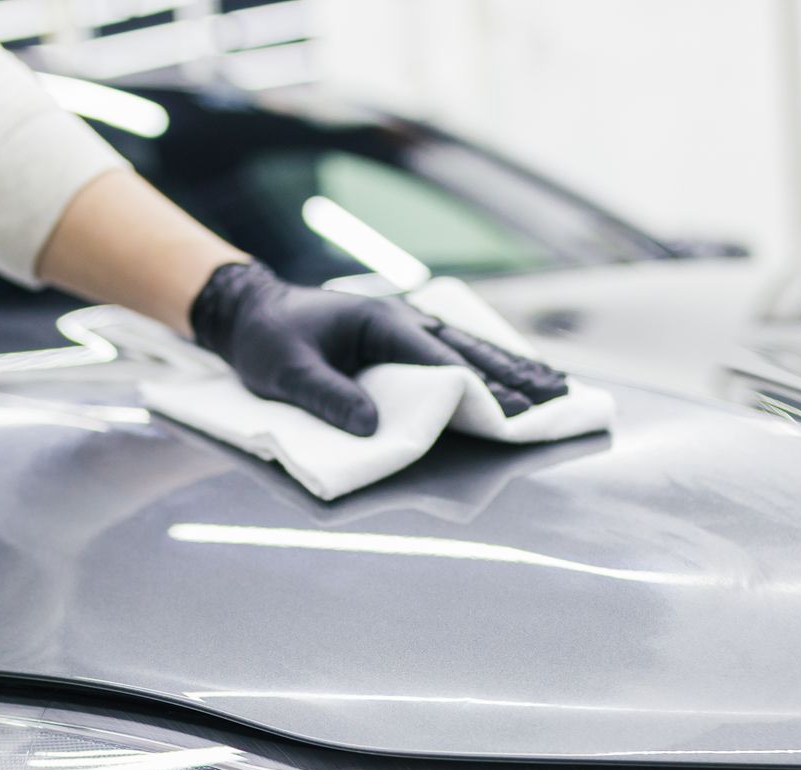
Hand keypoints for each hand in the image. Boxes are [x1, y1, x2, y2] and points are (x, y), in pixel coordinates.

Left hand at [188, 261, 568, 435]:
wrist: (249, 311)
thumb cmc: (267, 339)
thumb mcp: (287, 371)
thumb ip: (327, 397)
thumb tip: (372, 426)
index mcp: (380, 323)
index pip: (439, 360)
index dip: (477, 388)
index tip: (511, 411)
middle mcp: (401, 322)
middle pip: (466, 352)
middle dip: (509, 379)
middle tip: (551, 403)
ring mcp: (403, 330)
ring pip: (466, 351)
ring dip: (506, 370)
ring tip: (550, 388)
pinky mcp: (398, 342)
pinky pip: (449, 354)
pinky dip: (482, 367)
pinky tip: (508, 376)